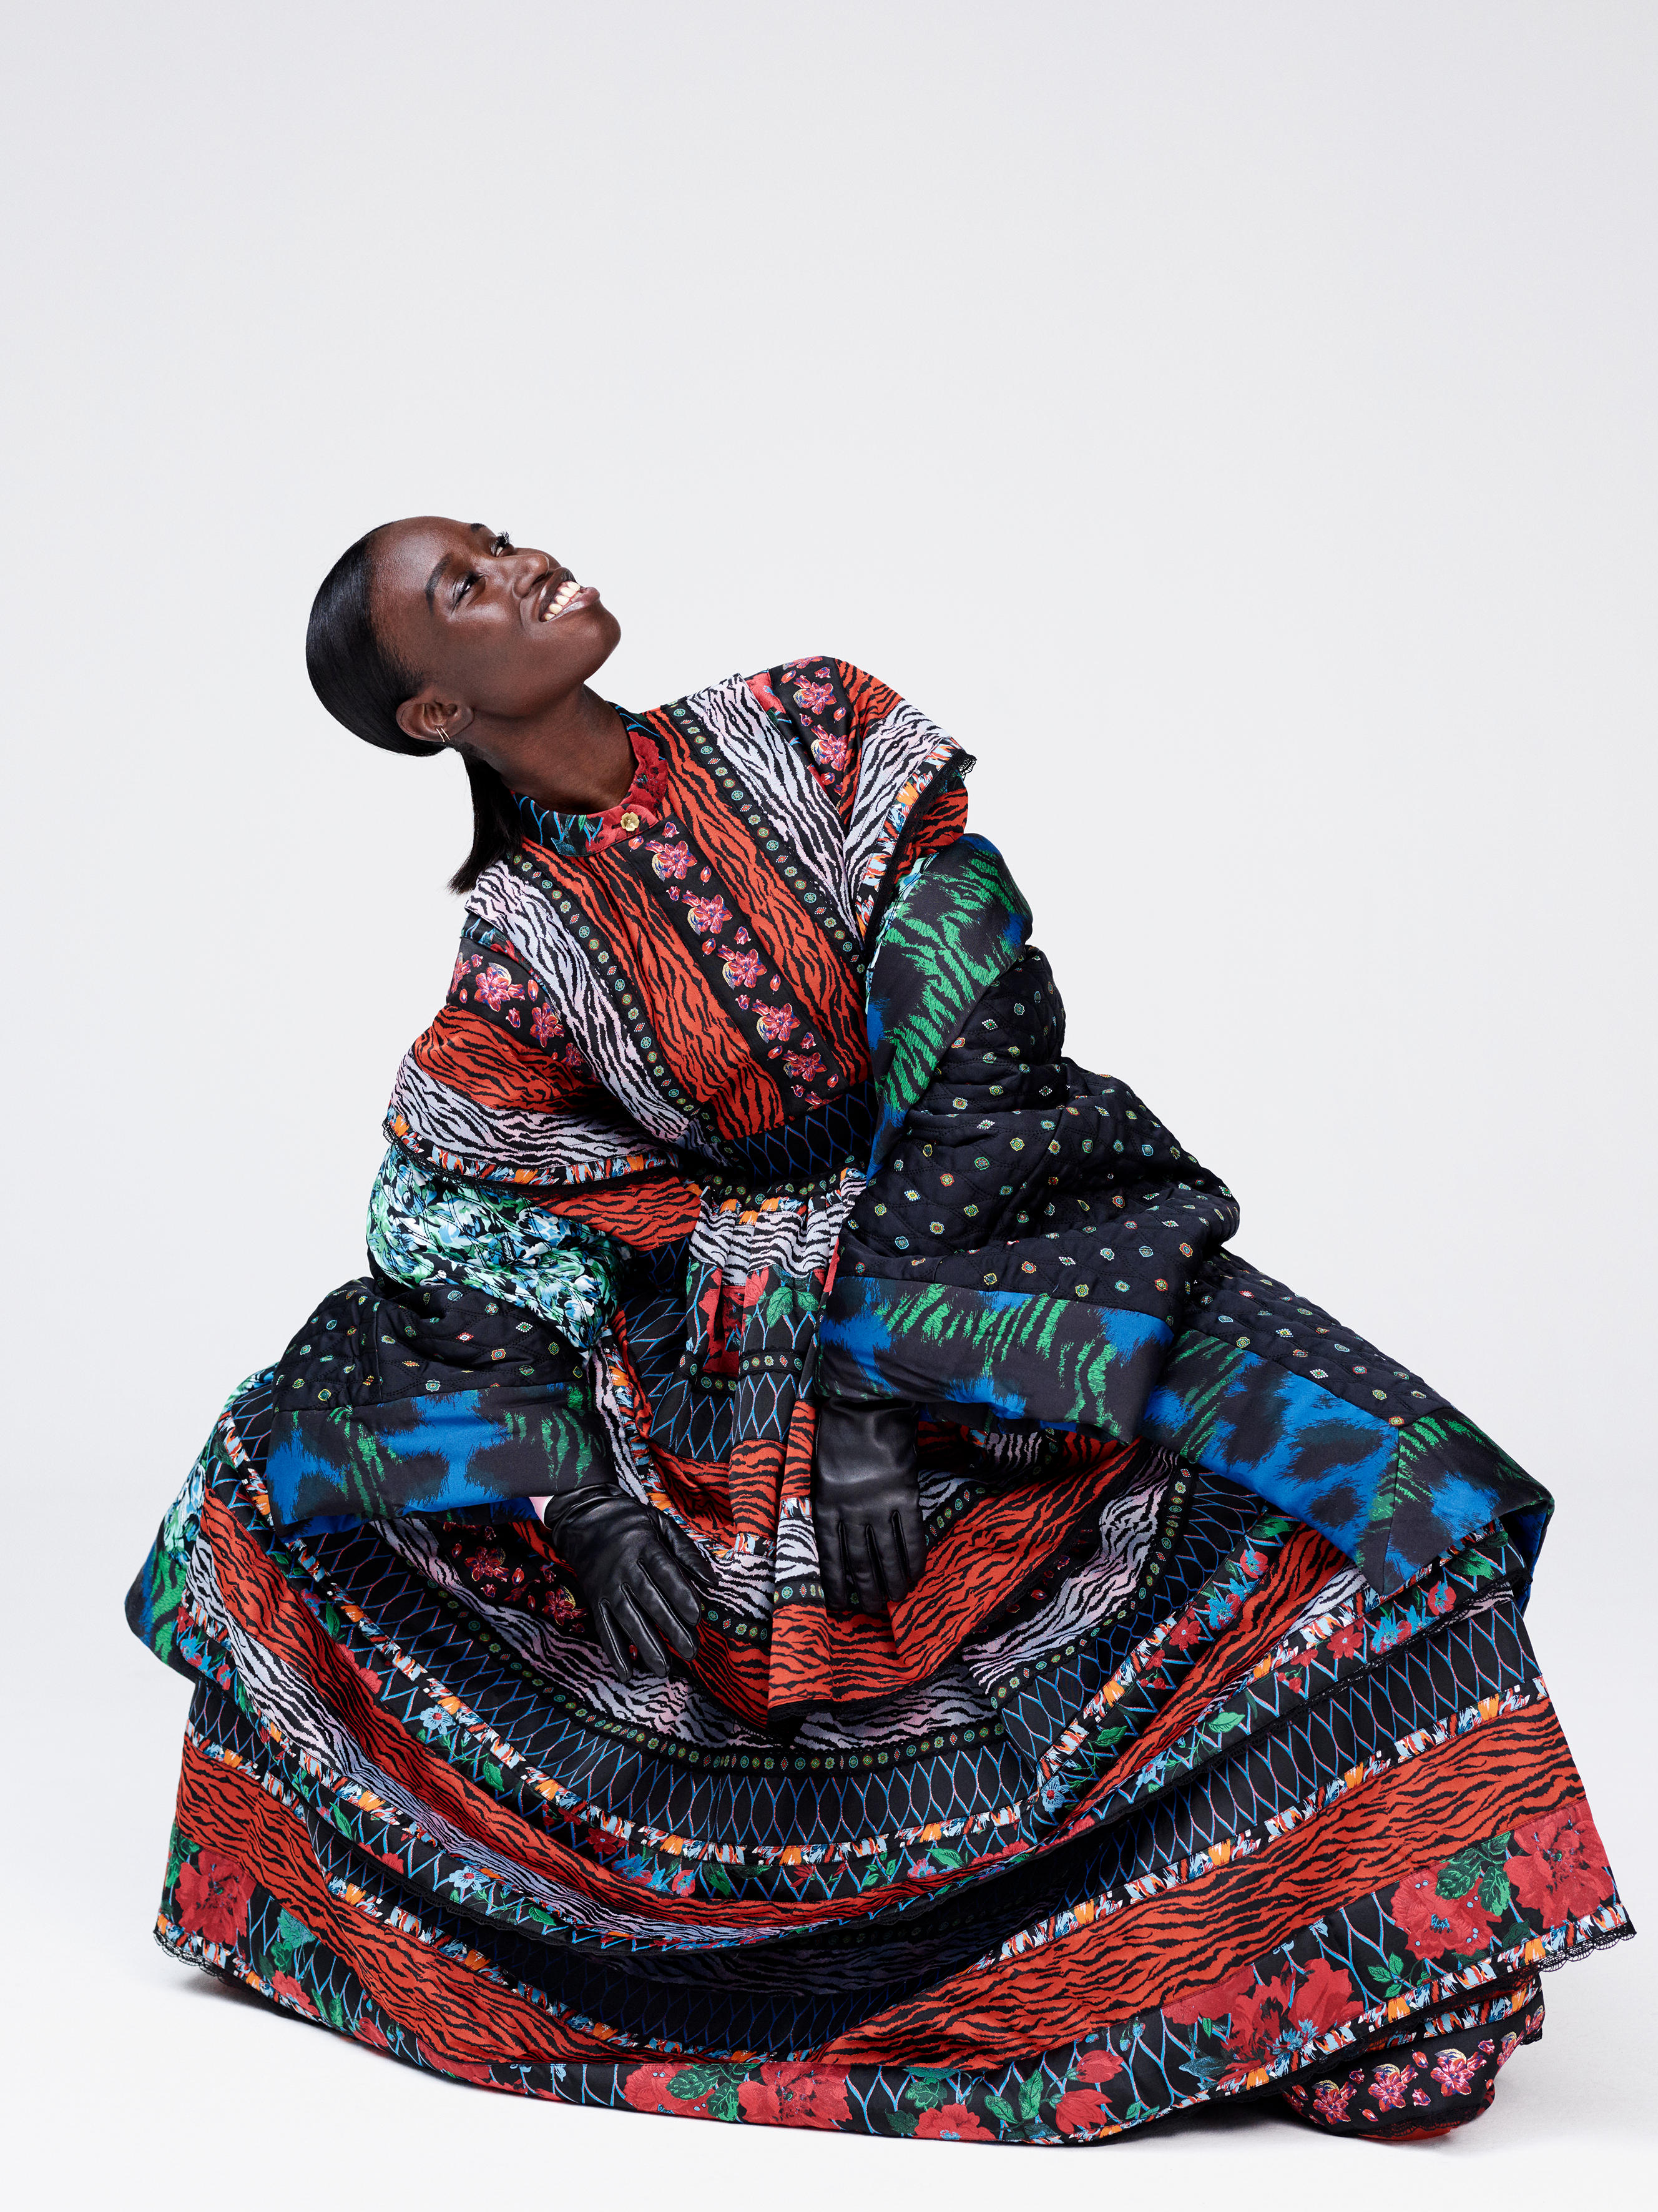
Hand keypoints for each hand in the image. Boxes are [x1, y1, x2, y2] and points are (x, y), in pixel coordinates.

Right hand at [542, 1492, 713, 1679]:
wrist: (583, 1516)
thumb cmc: (630, 1521)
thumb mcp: (660, 1523)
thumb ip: (686, 1552)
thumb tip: (712, 1582)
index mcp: (643, 1545)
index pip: (664, 1572)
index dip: (680, 1595)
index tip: (696, 1617)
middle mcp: (623, 1567)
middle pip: (649, 1600)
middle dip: (670, 1628)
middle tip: (690, 1651)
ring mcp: (606, 1585)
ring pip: (627, 1619)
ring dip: (645, 1646)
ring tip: (664, 1668)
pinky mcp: (593, 1599)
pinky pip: (603, 1627)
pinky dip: (614, 1651)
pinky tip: (627, 1672)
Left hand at [812, 1397, 925, 1614]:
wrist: (865, 1404)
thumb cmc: (836, 1435)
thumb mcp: (817, 1472)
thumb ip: (823, 1505)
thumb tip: (828, 1541)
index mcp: (823, 1506)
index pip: (828, 1558)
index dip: (834, 1585)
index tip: (840, 1606)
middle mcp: (849, 1511)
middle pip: (859, 1563)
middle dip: (867, 1591)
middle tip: (873, 1609)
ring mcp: (878, 1504)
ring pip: (886, 1555)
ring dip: (893, 1581)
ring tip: (897, 1599)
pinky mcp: (904, 1493)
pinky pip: (911, 1534)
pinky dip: (915, 1557)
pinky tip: (917, 1573)